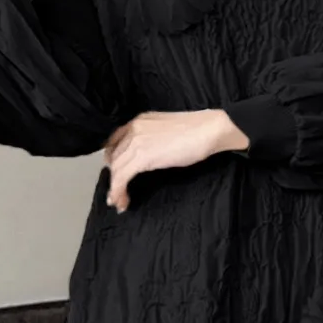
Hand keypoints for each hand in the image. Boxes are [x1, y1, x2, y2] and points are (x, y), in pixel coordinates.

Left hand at [103, 107, 247, 210]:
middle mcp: (133, 129)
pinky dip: (119, 191)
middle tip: (116, 194)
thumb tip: (150, 157)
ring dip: (115, 189)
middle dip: (113, 177)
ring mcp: (136, 142)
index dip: (113, 161)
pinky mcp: (142, 157)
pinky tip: (123, 201)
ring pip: (116, 169)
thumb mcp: (166, 132)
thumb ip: (153, 141)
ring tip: (120, 202)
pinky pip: (122, 177)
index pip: (115, 142)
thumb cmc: (198, 131)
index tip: (116, 174)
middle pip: (114, 158)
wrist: (210, 129)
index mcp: (139, 121)